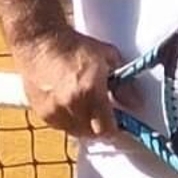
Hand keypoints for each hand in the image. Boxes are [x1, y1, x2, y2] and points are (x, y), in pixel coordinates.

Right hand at [13, 27, 142, 138]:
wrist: (40, 43)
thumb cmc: (75, 46)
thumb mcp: (108, 58)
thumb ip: (124, 84)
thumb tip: (136, 103)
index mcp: (91, 90)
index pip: (107, 129)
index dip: (116, 129)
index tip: (120, 124)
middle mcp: (72, 104)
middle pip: (92, 134)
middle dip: (101, 126)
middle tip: (105, 114)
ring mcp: (55, 111)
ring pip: (77, 133)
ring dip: (85, 125)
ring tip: (87, 107)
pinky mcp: (43, 113)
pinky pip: (61, 127)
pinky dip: (69, 121)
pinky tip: (71, 104)